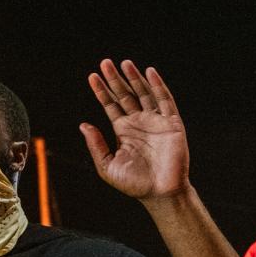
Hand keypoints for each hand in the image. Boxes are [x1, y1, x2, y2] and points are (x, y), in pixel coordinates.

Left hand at [79, 59, 189, 200]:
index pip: (111, 105)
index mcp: (123, 131)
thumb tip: (83, 125)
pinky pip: (165, 100)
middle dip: (115, 79)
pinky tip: (149, 72)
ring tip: (124, 63)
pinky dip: (158, 85)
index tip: (92, 76)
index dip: (102, 91)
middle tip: (105, 62)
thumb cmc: (134, 183)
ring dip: (134, 78)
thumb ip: (96, 145)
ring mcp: (155, 121)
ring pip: (144, 93)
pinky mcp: (171, 123)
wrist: (159, 193)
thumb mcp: (107, 166)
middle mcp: (139, 122)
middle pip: (125, 95)